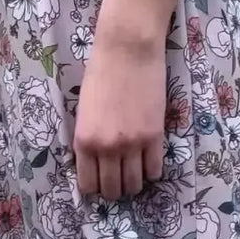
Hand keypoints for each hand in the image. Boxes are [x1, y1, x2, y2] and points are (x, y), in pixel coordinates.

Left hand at [73, 34, 165, 200]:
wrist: (127, 49)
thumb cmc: (101, 72)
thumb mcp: (84, 110)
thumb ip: (88, 138)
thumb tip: (94, 162)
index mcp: (84, 141)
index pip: (87, 185)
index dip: (94, 186)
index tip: (99, 180)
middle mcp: (107, 148)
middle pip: (112, 189)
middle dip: (114, 188)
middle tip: (118, 178)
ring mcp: (132, 145)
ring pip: (135, 184)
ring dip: (134, 182)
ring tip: (134, 171)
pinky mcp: (154, 137)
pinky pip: (155, 169)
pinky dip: (151, 170)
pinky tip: (148, 161)